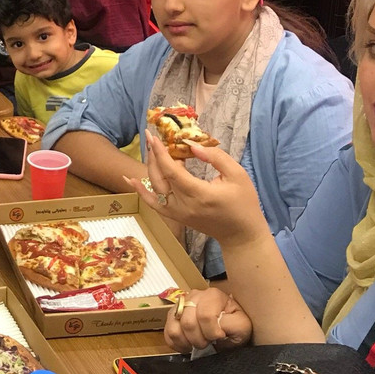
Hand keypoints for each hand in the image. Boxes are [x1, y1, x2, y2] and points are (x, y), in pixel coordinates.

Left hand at [124, 132, 269, 246]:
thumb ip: (216, 158)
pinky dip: (141, 191)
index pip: (172, 172)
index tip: (154, 137)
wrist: (241, 235)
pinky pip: (153, 204)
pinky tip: (130, 179)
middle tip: (151, 138)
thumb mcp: (237, 175)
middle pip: (160, 178)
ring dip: (150, 168)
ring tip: (150, 150)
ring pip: (154, 189)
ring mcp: (177, 213)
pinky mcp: (175, 217)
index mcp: (200, 194)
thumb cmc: (244, 203)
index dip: (161, 154)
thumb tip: (192, 146)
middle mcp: (184, 205)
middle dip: (153, 156)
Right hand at [164, 288, 252, 353]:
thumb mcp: (242, 326)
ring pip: (174, 328)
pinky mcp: (171, 317)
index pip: (205, 316)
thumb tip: (217, 329)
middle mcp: (193, 296)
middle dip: (200, 339)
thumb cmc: (234, 327)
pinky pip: (167, 333)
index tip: (220, 337)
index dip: (212, 332)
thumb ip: (232, 325)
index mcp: (212, 295)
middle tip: (209, 342)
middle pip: (188, 322)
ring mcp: (180, 306)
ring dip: (187, 342)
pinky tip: (188, 344)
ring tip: (198, 343)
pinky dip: (177, 344)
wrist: (228, 330)